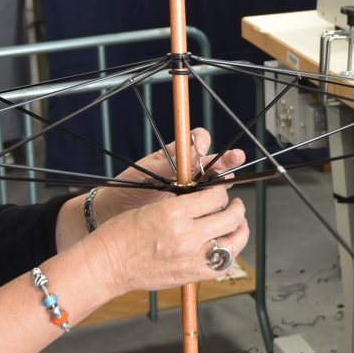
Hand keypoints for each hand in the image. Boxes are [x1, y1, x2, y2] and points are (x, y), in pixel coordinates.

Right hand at [88, 184, 249, 292]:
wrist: (108, 265)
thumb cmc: (122, 234)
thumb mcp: (154, 207)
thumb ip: (183, 205)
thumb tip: (207, 199)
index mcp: (175, 213)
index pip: (215, 196)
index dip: (221, 191)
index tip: (219, 191)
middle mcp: (187, 236)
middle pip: (231, 218)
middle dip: (237, 208)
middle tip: (235, 205)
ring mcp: (191, 258)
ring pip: (235, 243)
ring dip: (240, 231)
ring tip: (237, 225)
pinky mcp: (191, 276)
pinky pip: (223, 265)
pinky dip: (229, 255)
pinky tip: (225, 247)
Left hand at [99, 128, 244, 220]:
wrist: (116, 212)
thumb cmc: (128, 188)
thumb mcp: (146, 173)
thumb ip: (168, 165)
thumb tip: (191, 155)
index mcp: (176, 155)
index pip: (196, 140)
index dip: (201, 141)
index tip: (198, 149)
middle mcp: (188, 170)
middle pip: (215, 160)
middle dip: (228, 157)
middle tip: (236, 157)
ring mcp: (192, 190)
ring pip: (216, 182)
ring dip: (225, 178)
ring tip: (228, 179)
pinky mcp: (192, 208)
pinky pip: (209, 204)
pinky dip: (217, 203)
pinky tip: (221, 203)